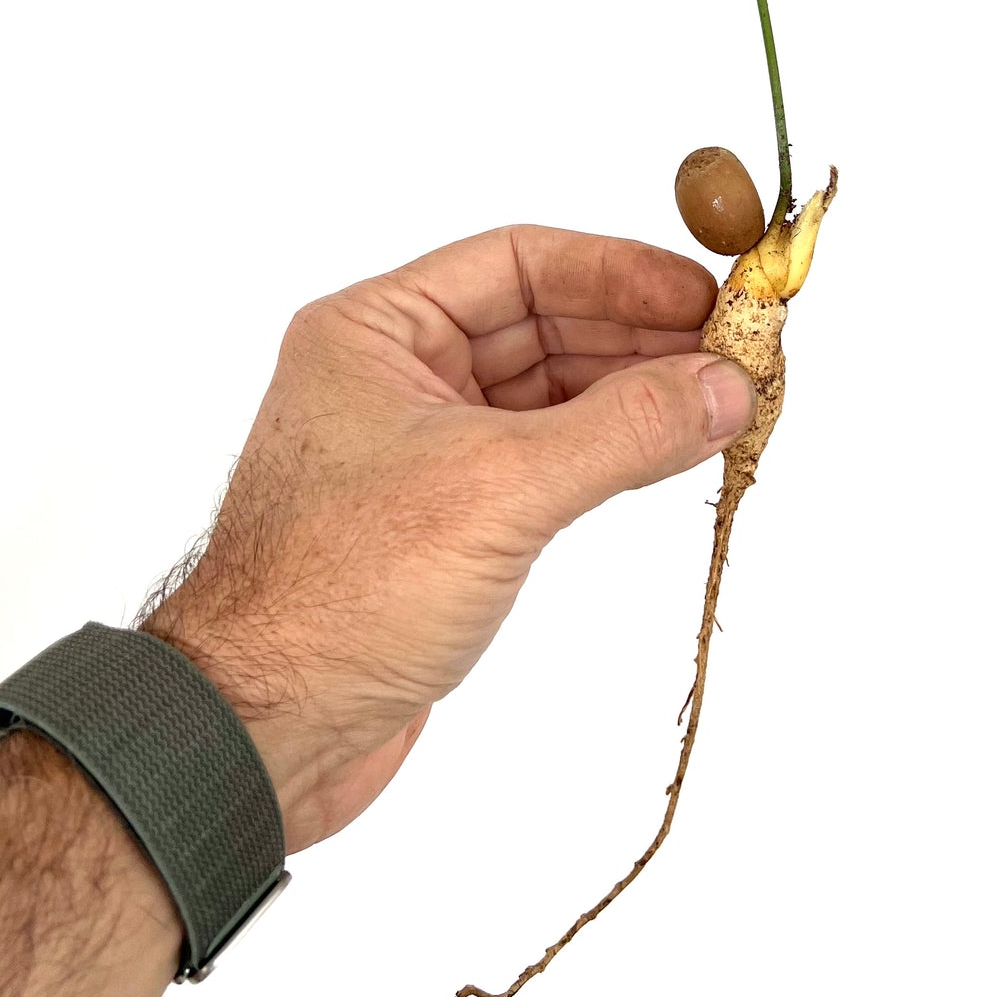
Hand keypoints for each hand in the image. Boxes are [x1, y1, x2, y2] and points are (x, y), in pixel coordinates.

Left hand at [142, 226, 754, 852]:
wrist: (261, 734)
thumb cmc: (339, 593)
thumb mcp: (499, 490)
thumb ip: (624, 429)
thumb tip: (726, 384)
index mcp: (376, 330)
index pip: (520, 262)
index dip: (621, 272)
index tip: (706, 295)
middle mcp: (396, 374)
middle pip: (544, 322)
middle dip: (642, 335)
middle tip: (736, 351)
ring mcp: (422, 448)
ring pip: (551, 393)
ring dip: (636, 394)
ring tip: (724, 401)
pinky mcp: (446, 518)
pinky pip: (547, 457)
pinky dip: (611, 450)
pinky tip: (672, 449)